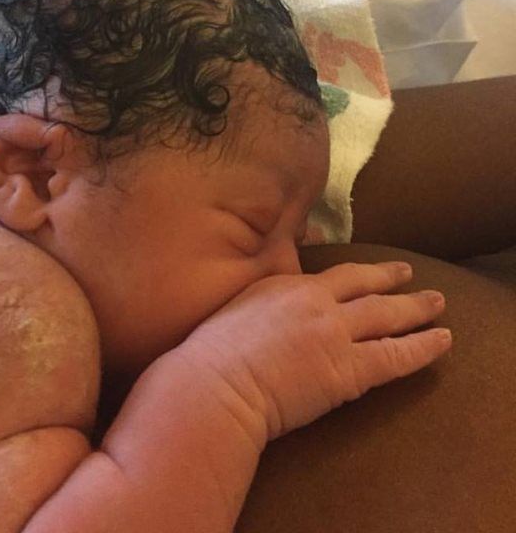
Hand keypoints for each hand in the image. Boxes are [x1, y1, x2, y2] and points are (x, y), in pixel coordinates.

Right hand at [179, 261, 450, 443]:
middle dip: (392, 279)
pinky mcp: (348, 369)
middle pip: (365, 285)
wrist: (215, 382)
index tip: (371, 269)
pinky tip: (441, 342)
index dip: (358, 272)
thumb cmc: (211, 354)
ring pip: (387, 315)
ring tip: (438, 304)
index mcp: (285, 284)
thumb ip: (256, 293)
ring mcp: (334, 332)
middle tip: (411, 275)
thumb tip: (261, 290)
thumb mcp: (233, 306)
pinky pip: (395, 356)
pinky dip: (422, 348)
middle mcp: (315, 301)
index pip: (331, 275)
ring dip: (416, 309)